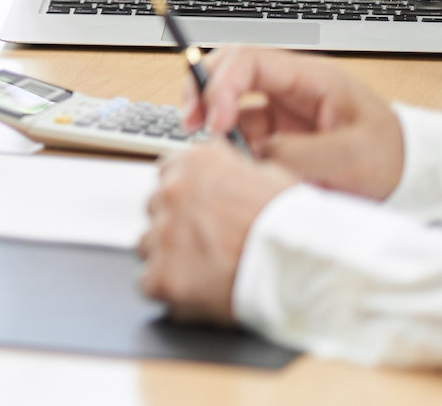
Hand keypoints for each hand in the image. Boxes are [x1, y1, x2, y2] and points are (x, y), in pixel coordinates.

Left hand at [137, 144, 296, 322]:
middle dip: (176, 224)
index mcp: (194, 162)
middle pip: (156, 208)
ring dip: (169, 256)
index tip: (199, 210)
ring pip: (148, 244)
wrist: (307, 270)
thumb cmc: (297, 227)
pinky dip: (168, 289)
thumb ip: (235, 170)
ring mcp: (163, 234)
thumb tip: (227, 172)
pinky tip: (196, 293)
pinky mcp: (163, 276)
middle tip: (208, 244)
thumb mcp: (271, 177)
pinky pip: (148, 282)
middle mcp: (170, 192)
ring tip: (206, 271)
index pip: (169, 172)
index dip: (188, 195)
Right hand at [188, 46, 404, 199]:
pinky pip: (237, 134)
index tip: (215, 120)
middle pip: (227, 71)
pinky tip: (230, 161)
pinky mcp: (274, 136)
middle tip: (190, 123)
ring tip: (212, 149)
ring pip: (226, 103)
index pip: (249, 60)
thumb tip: (253, 155)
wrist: (406, 179)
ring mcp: (279, 111)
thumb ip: (300, 155)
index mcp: (310, 77)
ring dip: (210, 121)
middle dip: (202, 92)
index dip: (222, 84)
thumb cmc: (390, 158)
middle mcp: (289, 88)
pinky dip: (226, 145)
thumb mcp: (353, 158)